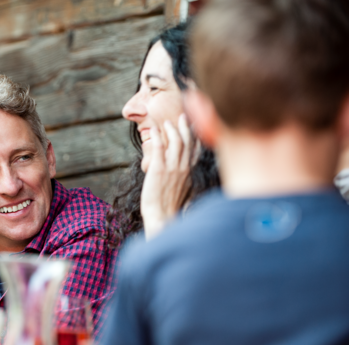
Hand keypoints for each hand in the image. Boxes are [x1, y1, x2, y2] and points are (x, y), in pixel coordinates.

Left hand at [141, 114, 199, 238]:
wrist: (162, 218)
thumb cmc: (169, 209)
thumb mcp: (182, 193)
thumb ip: (183, 181)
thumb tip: (183, 176)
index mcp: (190, 173)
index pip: (196, 150)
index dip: (195, 136)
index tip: (194, 126)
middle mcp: (183, 168)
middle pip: (188, 142)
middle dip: (185, 127)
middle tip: (182, 117)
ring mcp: (172, 168)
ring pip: (176, 141)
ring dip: (172, 129)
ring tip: (166, 122)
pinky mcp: (158, 169)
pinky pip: (160, 147)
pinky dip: (159, 136)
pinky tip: (156, 130)